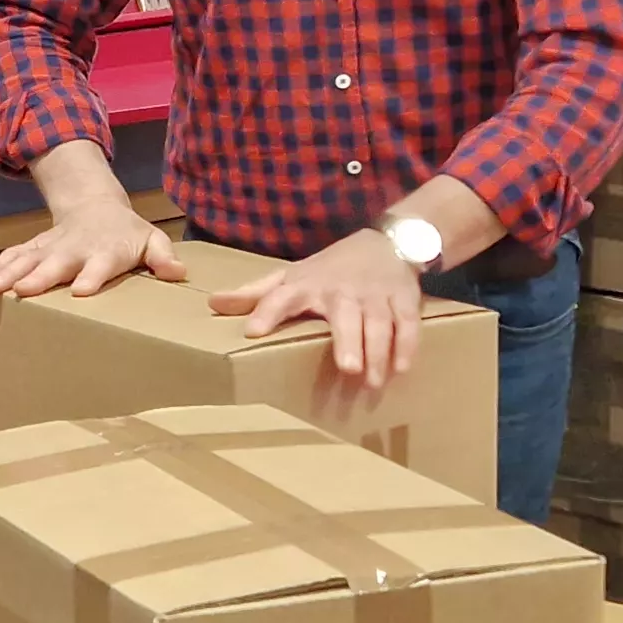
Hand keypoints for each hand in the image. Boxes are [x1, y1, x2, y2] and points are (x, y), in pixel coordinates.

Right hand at [0, 196, 185, 297]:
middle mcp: (75, 248)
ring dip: (7, 272)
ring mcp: (51, 246)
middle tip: (22, 290)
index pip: (100, 264)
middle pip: (55, 262)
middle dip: (38, 276)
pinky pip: (13, 256)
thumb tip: (177, 272)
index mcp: (106, 251)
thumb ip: (163, 256)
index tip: (81, 291)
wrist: (96, 207)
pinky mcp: (35, 247)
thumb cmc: (127, 234)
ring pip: (27, 258)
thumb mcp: (151, 240)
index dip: (91, 276)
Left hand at [208, 230, 425, 385]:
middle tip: (347, 369)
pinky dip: (408, 345)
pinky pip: (408, 322)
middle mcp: (341, 290)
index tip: (253, 332)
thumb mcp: (291, 274)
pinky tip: (403, 369)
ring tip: (373, 381)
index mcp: (306, 285)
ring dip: (378, 351)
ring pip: (379, 322)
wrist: (386, 241)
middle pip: (344, 315)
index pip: (282, 296)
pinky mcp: (403, 299)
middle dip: (347, 340)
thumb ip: (256, 294)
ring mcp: (375, 294)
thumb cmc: (330, 268)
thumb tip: (214, 304)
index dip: (266, 312)